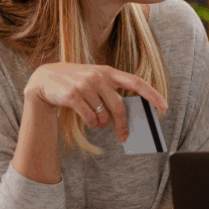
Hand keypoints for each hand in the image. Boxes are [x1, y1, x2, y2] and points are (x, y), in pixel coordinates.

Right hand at [24, 63, 167, 142]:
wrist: (44, 80)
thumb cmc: (74, 82)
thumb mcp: (93, 81)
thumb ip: (109, 92)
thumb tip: (125, 117)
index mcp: (108, 72)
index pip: (136, 82)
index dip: (152, 94)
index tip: (164, 106)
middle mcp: (99, 77)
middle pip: (120, 107)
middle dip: (123, 125)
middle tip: (124, 136)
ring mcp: (85, 85)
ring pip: (104, 115)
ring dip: (102, 125)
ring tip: (96, 122)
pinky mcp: (73, 96)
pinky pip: (90, 118)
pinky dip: (91, 124)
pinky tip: (88, 121)